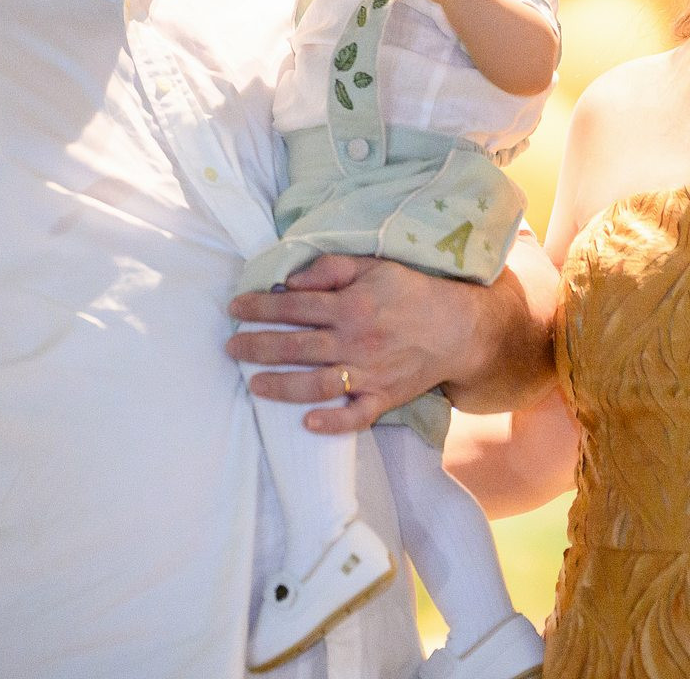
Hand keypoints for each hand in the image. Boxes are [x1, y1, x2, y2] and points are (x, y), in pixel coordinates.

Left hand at [227, 253, 489, 432]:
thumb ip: (330, 268)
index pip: (293, 306)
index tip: (235, 308)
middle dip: (258, 347)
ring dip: (281, 386)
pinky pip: (356, 417)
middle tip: (230, 348)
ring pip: (316, 384)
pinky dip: (332, 422)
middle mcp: (355, 341)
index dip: (259, 307)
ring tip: (253, 385)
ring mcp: (369, 374)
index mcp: (351, 305)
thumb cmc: (411, 292)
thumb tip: (291, 281)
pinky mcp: (384, 398)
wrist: (459, 328)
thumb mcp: (373, 266)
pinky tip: (307, 423)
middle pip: (296, 346)